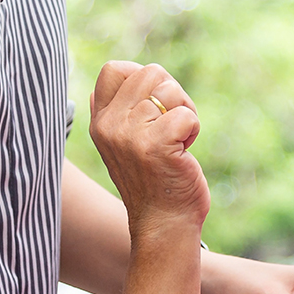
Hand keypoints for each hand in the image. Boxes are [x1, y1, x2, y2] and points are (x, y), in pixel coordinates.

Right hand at [88, 62, 208, 237]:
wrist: (163, 224)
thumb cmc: (151, 183)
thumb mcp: (120, 146)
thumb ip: (111, 115)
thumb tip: (102, 86)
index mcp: (100, 122)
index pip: (114, 69)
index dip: (143, 78)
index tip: (154, 107)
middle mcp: (110, 126)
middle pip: (150, 73)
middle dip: (171, 95)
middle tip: (171, 127)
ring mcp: (130, 135)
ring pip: (170, 90)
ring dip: (185, 112)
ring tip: (177, 141)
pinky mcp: (156, 145)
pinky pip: (186, 114)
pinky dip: (193, 130)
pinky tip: (184, 152)